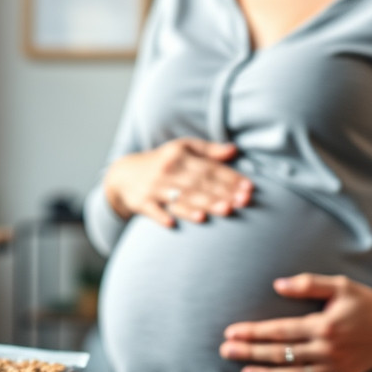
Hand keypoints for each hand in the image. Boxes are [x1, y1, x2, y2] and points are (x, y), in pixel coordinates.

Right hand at [104, 137, 252, 227]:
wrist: (123, 175)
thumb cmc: (161, 162)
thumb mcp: (182, 148)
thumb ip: (208, 150)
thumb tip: (234, 150)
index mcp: (179, 155)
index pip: (208, 168)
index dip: (230, 177)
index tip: (249, 187)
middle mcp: (167, 171)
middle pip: (198, 184)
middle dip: (221, 193)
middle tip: (242, 202)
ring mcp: (153, 188)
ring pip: (181, 198)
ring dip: (201, 205)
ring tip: (223, 211)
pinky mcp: (141, 203)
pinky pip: (153, 211)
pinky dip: (163, 217)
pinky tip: (175, 223)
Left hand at [219, 275, 371, 371]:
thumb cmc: (366, 300)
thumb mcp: (340, 285)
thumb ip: (308, 284)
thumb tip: (277, 285)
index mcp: (324, 325)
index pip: (280, 331)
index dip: (253, 332)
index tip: (231, 332)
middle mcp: (328, 349)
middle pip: (282, 353)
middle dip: (251, 353)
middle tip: (225, 352)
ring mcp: (337, 366)